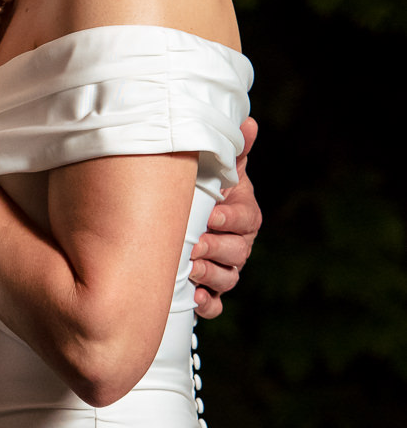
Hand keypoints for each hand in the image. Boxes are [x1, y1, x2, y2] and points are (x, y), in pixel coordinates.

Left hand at [190, 116, 261, 318]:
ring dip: (211, 276)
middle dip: (218, 248)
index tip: (213, 215)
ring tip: (192, 270)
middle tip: (196, 245)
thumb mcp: (216, 172)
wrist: (178, 223)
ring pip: (229, 279)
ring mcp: (226, 269)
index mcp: (242, 215)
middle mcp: (237, 244)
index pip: (247, 220)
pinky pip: (216, 305)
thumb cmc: (203, 194)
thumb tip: (248, 122)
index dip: (232, 219)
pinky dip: (208, 304)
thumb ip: (233, 151)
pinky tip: (197, 300)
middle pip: (239, 252)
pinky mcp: (211, 292)